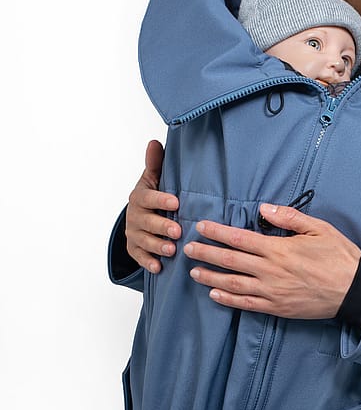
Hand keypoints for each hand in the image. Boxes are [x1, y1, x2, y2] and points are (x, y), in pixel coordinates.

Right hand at [126, 140, 180, 272]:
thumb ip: (155, 163)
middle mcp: (135, 216)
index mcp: (140, 197)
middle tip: (177, 231)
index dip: (160, 199)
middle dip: (161, 226)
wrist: (142, 214)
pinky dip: (147, 263)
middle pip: (146, 222)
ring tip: (171, 250)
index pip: (148, 197)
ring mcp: (134, 233)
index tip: (176, 201)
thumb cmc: (153, 196)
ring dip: (156, 246)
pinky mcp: (134, 249)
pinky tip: (159, 267)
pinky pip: (139, 257)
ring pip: (143, 241)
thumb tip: (155, 142)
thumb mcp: (154, 178)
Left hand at [183, 204, 360, 318]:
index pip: (240, 238)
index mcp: (279, 249)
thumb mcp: (319, 228)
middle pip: (230, 261)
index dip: (217, 232)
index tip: (201, 227)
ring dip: (210, 278)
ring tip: (194, 272)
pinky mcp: (277, 307)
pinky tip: (215, 295)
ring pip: (233, 285)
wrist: (354, 290)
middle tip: (188, 249)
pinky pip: (247, 304)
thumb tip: (264, 207)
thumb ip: (289, 217)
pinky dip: (228, 300)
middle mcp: (271, 271)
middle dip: (206, 254)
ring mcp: (272, 292)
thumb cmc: (339, 256)